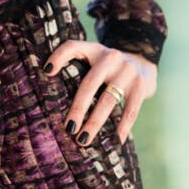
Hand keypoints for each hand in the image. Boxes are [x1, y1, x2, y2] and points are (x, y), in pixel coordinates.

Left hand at [43, 40, 157, 145]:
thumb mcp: (92, 57)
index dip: (59, 57)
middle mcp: (110, 57)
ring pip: (109, 100)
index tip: (46, 71)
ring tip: (84, 139)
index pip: (72, 47)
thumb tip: (50, 87)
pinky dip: (122, 127)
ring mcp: (127, 71)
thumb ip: (74, 65)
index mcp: (93, 49)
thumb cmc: (107, 64)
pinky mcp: (141, 85)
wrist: (142, 58)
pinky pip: (131, 110)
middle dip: (78, 108)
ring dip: (95, 122)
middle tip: (68, 128)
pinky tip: (115, 141)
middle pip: (90, 83)